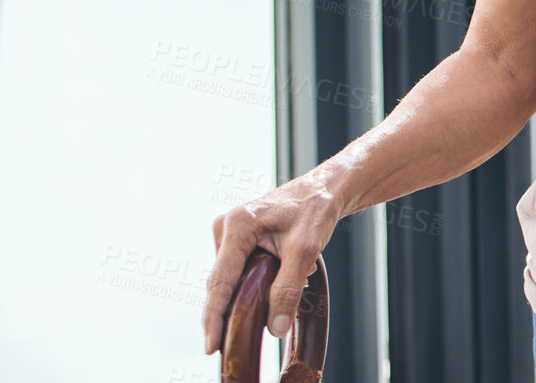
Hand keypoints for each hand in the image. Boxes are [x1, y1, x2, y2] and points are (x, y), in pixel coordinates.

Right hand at [202, 170, 343, 354]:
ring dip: (258, 287)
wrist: (325, 189)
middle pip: (224, 283)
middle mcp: (226, 228)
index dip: (214, 318)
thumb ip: (288, 289)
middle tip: (272, 311)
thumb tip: (275, 328)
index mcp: (238, 225)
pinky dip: (261, 277)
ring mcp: (230, 233)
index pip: (220, 282)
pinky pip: (242, 270)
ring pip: (235, 278)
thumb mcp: (305, 250)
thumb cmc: (316, 210)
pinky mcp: (238, 238)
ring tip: (297, 269)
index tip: (210, 347)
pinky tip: (286, 267)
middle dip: (242, 303)